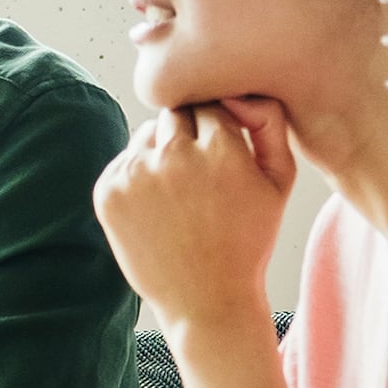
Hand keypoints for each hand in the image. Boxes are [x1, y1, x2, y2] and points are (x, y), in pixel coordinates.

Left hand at [92, 101, 295, 347]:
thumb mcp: (280, 180)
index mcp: (221, 148)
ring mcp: (136, 173)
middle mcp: (175, 155)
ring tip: (180, 195)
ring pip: (147, 135)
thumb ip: (269, 122)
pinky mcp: (108, 191)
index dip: (217, 126)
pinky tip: (158, 208)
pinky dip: (137, 174)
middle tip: (200, 172)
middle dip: (188, 132)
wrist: (206, 301)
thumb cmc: (248, 239)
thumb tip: (239, 86)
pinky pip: (124, 160)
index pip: (211, 103)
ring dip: (161, 151)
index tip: (221, 150)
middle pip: (176, 112)